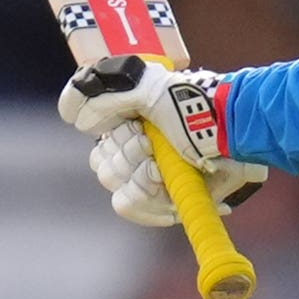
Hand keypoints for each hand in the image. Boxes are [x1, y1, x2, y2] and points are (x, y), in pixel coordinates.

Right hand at [59, 55, 266, 227]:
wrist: (229, 131)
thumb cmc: (191, 105)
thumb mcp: (143, 87)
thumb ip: (100, 96)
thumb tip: (69, 117)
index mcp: (132, 127)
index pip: (101, 148)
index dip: (115, 141)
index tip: (137, 128)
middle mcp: (140, 154)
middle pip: (107, 171)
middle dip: (129, 157)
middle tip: (152, 144)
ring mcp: (156, 180)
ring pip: (121, 193)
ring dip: (141, 179)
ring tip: (163, 168)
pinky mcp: (172, 200)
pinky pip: (139, 210)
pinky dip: (152, 202)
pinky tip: (169, 187)